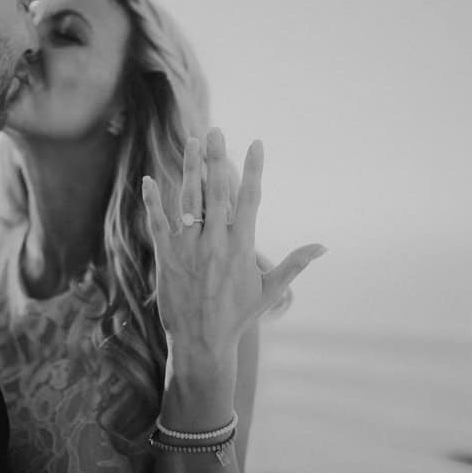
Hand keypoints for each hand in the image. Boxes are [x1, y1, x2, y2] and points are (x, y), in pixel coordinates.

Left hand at [141, 128, 325, 362]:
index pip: (249, 199)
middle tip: (216, 130)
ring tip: (191, 142)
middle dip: (217, 157)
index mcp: (241, 246)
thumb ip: (295, 264)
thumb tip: (323, 247)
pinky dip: (153, 201)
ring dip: (190, 169)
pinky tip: (149, 180)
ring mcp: (189, 248)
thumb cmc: (239, 317)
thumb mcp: (271, 291)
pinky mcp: (166, 257)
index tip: (256, 143)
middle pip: (218, 191)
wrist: (202, 343)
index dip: (253, 169)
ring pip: (189, 200)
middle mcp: (215, 242)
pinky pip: (158, 223)